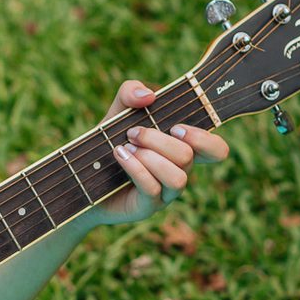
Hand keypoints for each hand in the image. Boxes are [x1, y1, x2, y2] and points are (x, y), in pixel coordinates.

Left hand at [89, 78, 228, 226]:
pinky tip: (119, 155)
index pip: (216, 150)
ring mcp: (165, 192)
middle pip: (188, 156)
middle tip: (132, 133)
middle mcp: (179, 171)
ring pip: (177, 176)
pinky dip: (136, 167)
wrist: (83, 178)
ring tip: (125, 148)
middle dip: (157, 139)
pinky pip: (153, 188)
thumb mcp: (117, 112)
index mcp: (181, 149)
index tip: (175, 127)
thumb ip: (130, 93)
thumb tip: (149, 95)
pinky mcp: (148, 206)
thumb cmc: (108, 142)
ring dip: (150, 157)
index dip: (204, 138)